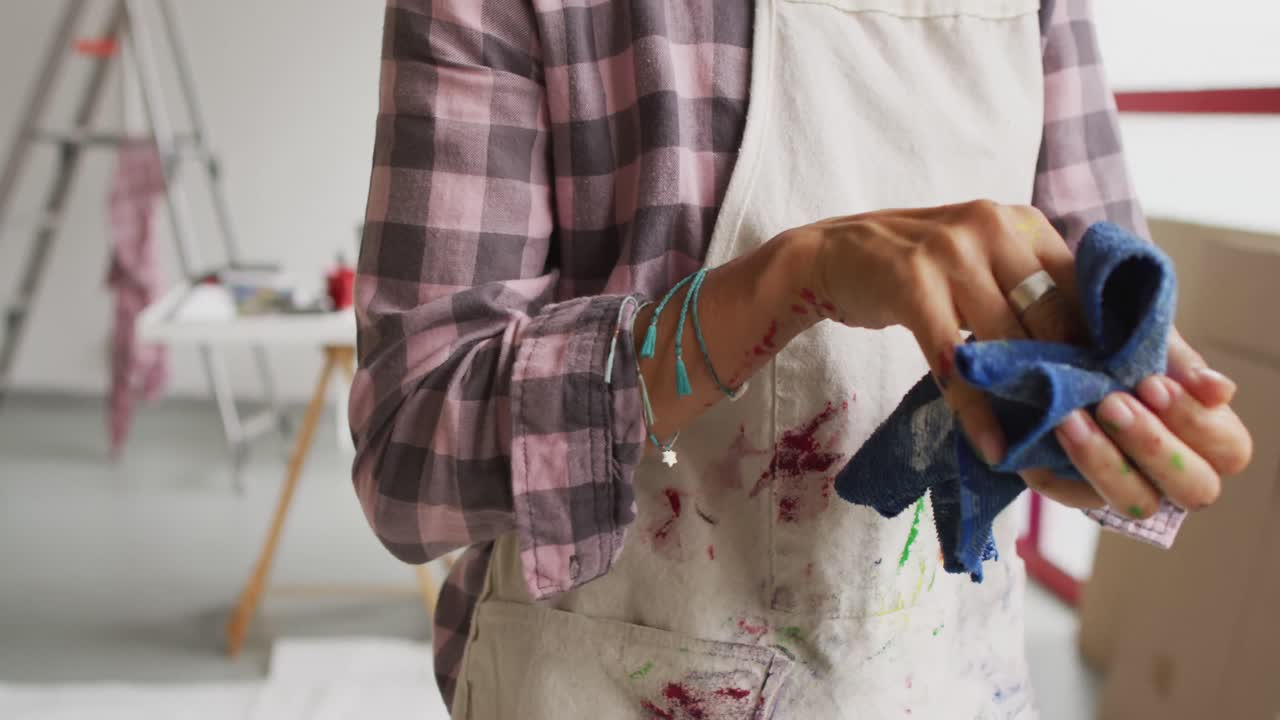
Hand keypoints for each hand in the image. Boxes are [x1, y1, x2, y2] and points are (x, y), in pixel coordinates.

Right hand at [798, 199, 1250, 513]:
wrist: (832, 254)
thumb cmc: (916, 271)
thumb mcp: (982, 263)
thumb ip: (1032, 295)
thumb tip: (1099, 362)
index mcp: (1022, 223)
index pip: (1093, 286)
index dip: (1139, 339)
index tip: (1188, 387)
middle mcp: (993, 226)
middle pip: (1058, 315)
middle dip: (1088, 378)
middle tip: (1116, 434)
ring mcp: (950, 252)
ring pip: (1010, 340)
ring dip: (1033, 403)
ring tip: (1057, 451)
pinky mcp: (911, 284)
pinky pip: (955, 360)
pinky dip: (978, 410)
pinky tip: (997, 448)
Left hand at [1049, 328, 1251, 514]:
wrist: (1042, 336)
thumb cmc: (1108, 337)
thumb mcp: (1143, 337)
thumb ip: (1180, 362)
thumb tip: (1218, 390)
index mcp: (1202, 433)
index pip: (1229, 451)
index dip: (1196, 423)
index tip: (1153, 385)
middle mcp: (1171, 468)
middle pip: (1194, 489)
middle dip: (1155, 446)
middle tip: (1113, 404)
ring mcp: (1124, 484)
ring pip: (1137, 502)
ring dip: (1107, 463)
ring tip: (1072, 419)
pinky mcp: (1073, 488)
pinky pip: (1070, 493)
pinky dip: (1057, 466)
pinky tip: (1046, 429)